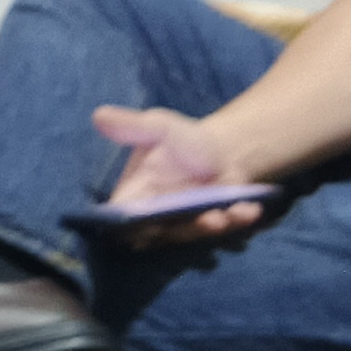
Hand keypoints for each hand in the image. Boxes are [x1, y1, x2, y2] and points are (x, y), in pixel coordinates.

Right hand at [90, 102, 270, 244]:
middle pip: (162, 234)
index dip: (130, 226)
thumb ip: (131, 127)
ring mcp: (186, 225)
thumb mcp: (157, 127)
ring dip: (211, 228)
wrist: (221, 148)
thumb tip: (99, 116)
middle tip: (204, 219)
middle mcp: (157, 217)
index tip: (145, 224)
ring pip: (194, 235)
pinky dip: (237, 221)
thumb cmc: (180, 139)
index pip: (122, 219)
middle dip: (182, 229)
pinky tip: (251, 210)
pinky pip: (223, 230)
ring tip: (226, 216)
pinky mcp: (213, 226)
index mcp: (135, 196)